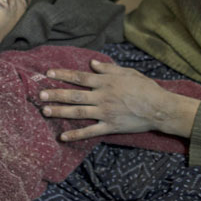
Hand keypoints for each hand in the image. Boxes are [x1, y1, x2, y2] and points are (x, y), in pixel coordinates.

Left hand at [39, 59, 199, 139]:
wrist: (159, 107)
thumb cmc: (145, 87)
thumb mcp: (127, 72)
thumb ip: (108, 68)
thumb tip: (91, 63)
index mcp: (105, 82)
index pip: (79, 77)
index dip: (63, 74)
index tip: (48, 73)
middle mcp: (102, 96)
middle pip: (74, 94)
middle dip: (56, 94)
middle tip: (40, 94)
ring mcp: (105, 112)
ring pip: (78, 112)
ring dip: (60, 111)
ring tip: (45, 111)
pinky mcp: (110, 126)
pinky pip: (90, 131)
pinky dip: (76, 135)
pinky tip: (62, 137)